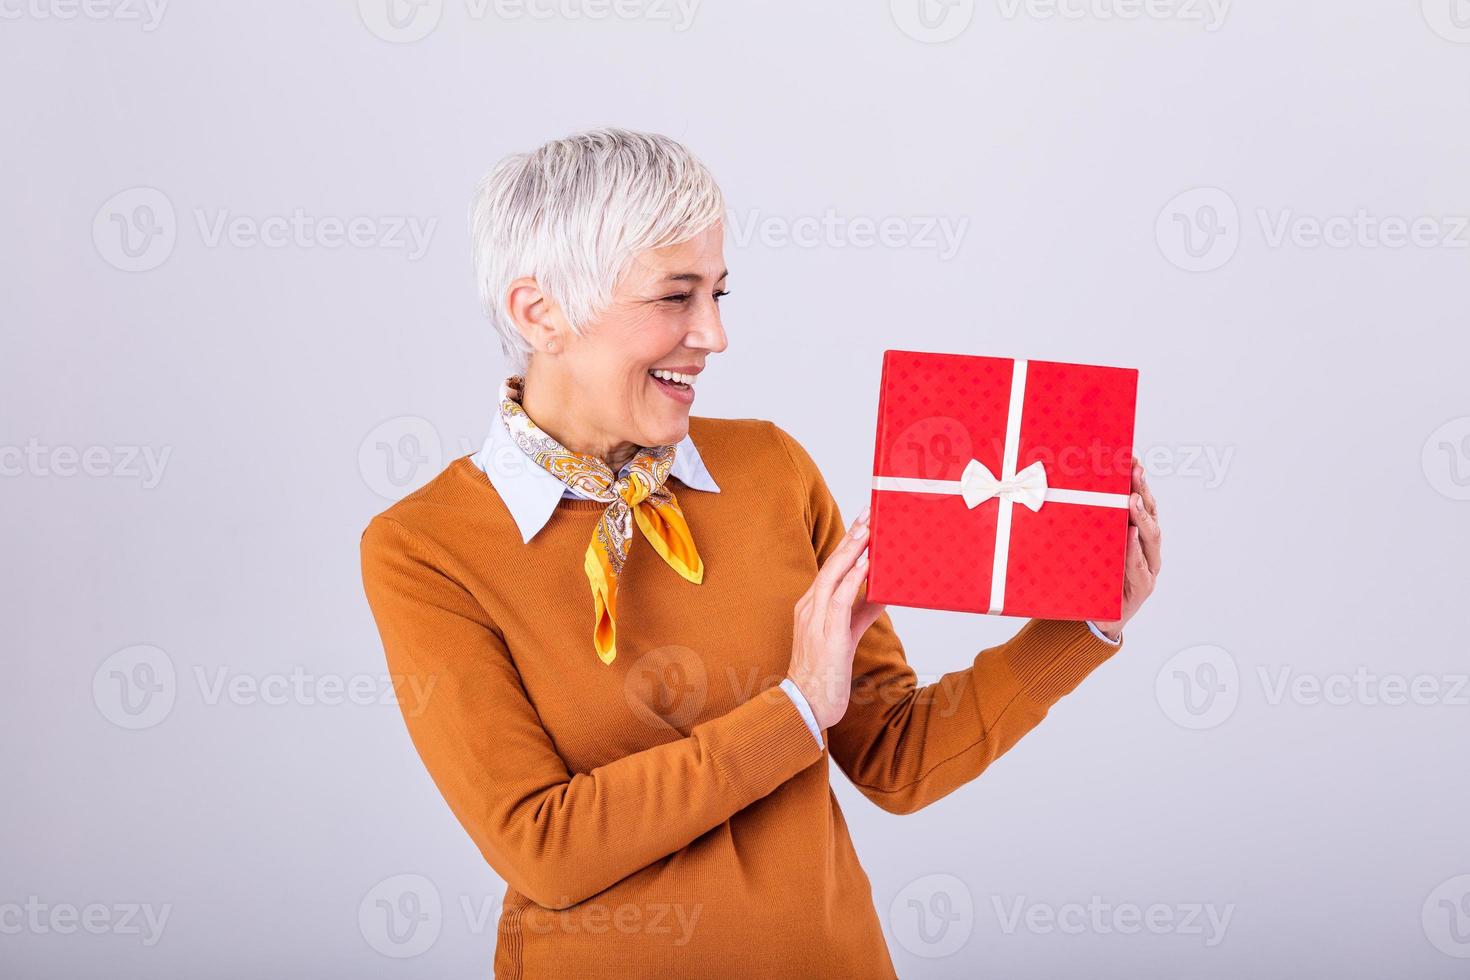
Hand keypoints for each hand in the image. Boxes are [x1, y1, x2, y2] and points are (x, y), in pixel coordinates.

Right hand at [786, 503, 887, 730]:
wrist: (804, 708)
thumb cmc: (823, 674)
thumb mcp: (846, 636)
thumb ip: (862, 612)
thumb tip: (882, 592)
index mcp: (811, 606)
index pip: (830, 566)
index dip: (847, 543)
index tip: (864, 521)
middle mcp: (809, 608)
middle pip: (831, 564)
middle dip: (852, 537)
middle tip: (869, 512)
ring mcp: (815, 621)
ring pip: (833, 576)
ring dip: (853, 551)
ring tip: (870, 530)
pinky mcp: (827, 636)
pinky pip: (840, 601)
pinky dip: (853, 580)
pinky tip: (866, 565)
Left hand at [1092, 455, 1161, 640]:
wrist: (1097, 618)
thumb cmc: (1091, 576)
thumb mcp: (1086, 545)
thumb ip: (1083, 524)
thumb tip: (1054, 493)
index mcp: (1135, 532)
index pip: (1139, 500)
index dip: (1137, 479)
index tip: (1130, 457)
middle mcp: (1146, 546)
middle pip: (1149, 513)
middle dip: (1142, 490)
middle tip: (1134, 471)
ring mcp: (1148, 566)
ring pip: (1151, 536)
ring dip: (1142, 517)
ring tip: (1133, 500)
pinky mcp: (1143, 587)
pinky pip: (1140, 567)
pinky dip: (1134, 551)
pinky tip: (1130, 536)